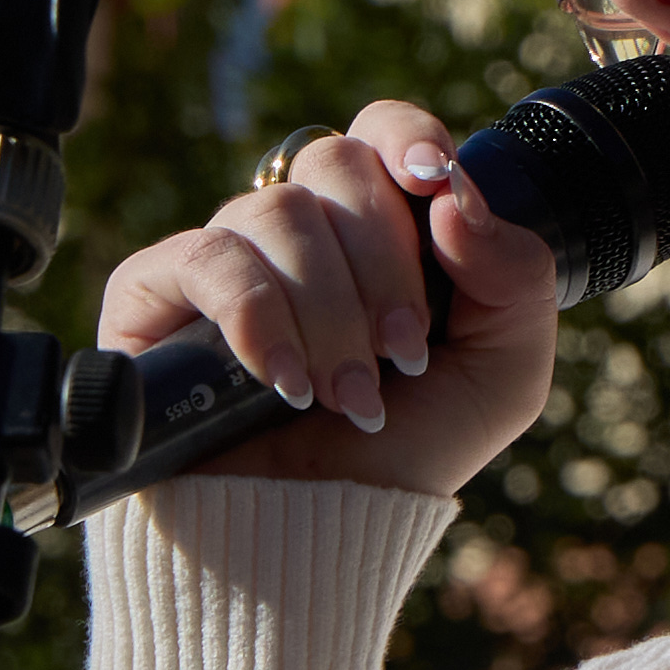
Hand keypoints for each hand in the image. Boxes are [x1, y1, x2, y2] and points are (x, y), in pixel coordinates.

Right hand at [96, 102, 561, 498]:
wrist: (316, 538)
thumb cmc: (405, 452)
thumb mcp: (503, 371)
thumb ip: (515, 275)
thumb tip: (453, 195)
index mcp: (374, 226)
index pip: (380, 131)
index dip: (406, 138)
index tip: (432, 183)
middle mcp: (296, 229)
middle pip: (333, 164)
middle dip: (383, 263)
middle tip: (402, 351)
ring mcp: (224, 256)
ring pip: (275, 212)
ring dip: (328, 314)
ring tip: (346, 398)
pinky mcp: (154, 294)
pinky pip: (207, 260)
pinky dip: (257, 319)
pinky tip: (281, 383)